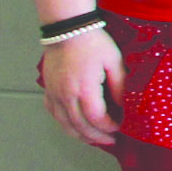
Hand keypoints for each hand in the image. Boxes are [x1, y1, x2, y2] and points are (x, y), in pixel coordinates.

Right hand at [37, 27, 123, 147]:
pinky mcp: (48, 91)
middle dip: (97, 137)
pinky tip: (75, 127)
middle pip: (80, 126)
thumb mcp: (114, 61)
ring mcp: (54, 94)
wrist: (67, 30)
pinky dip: (65, 125)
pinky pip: (55, 114)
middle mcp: (66, 96)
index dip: (109, 127)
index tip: (120, 128)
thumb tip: (123, 106)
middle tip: (111, 140)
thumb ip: (119, 86)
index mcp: (84, 89)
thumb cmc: (93, 43)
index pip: (97, 118)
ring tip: (94, 139)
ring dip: (80, 135)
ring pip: (65, 124)